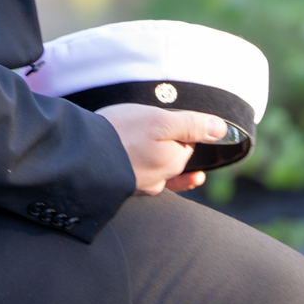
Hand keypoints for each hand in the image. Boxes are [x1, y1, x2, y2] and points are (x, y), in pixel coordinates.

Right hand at [96, 103, 227, 195]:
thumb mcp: (160, 120)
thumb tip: (223, 131)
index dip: (180, 127)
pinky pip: (137, 176)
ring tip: (142, 141)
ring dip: (152, 156)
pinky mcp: (122, 187)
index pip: (187, 143)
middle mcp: (161, 179)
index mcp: (174, 161)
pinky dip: (138, 166)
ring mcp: (140, 185)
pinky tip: (131, 159)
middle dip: (168, 143)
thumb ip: (192, 125)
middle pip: (172, 157)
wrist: (79, 156)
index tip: (168, 117)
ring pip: (154, 167)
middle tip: (151, 124)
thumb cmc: (121, 134)